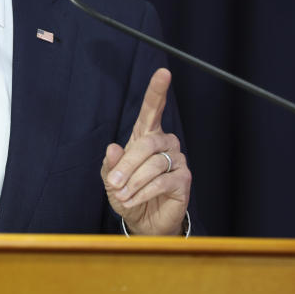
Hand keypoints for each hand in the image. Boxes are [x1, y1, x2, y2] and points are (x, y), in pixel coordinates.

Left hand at [101, 68, 190, 234]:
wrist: (144, 220)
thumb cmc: (127, 193)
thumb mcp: (111, 178)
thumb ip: (110, 164)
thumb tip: (112, 147)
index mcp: (146, 134)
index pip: (153, 108)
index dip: (157, 90)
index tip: (163, 73)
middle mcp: (165, 142)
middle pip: (145, 144)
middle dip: (126, 165)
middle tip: (114, 183)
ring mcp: (177, 159)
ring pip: (152, 165)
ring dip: (133, 183)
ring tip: (122, 196)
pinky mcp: (184, 179)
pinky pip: (162, 182)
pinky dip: (143, 193)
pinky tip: (133, 201)